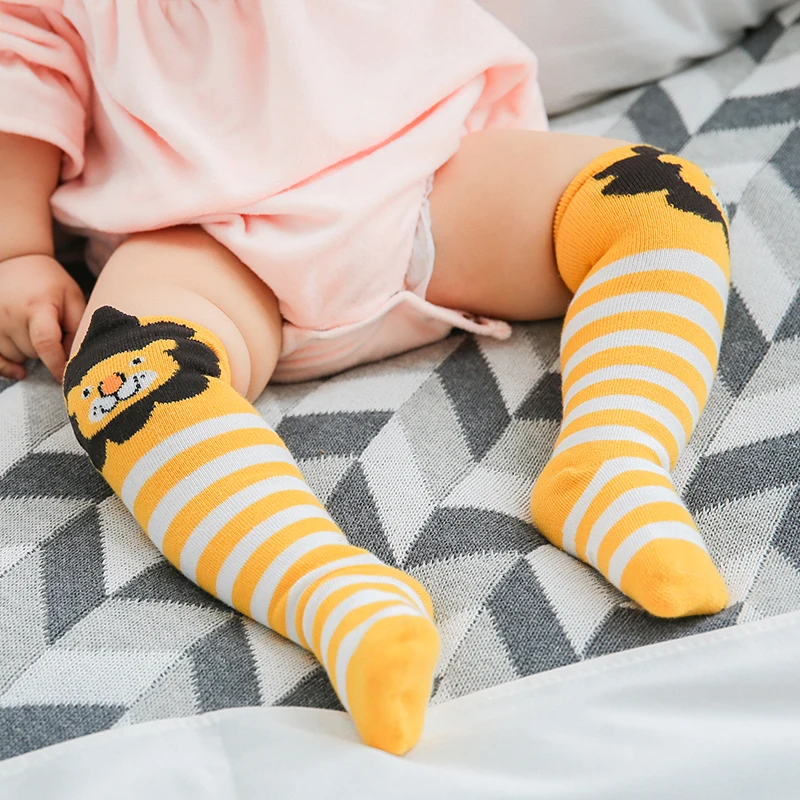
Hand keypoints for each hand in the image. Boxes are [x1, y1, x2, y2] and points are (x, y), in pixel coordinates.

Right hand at [0, 254, 85, 381]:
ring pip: (16, 357)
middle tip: (52, 330)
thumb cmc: (50, 283)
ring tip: (34, 329)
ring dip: (29, 353)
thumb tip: (75, 358)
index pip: (46, 342)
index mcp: (37, 306)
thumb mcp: (73, 298)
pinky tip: (20, 371)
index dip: (57, 364)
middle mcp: (9, 315)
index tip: (67, 379)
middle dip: (48, 351)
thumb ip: (78, 327)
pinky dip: (7, 366)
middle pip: (33, 353)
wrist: (15, 260)